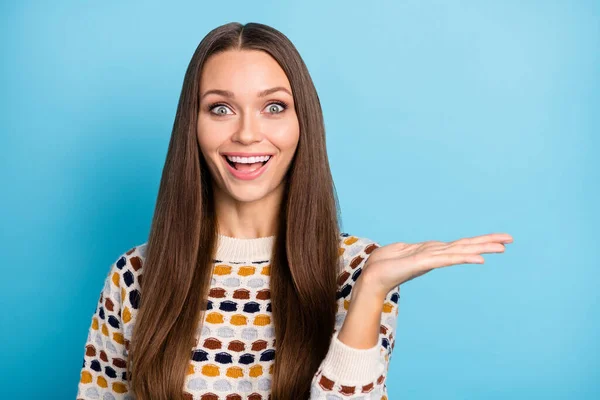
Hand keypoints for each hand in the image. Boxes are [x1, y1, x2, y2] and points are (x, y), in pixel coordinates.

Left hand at [361, 232, 513, 297]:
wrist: (371, 276)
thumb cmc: (383, 263)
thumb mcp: (401, 249)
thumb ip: (415, 247)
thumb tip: (425, 246)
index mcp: (432, 251)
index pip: (459, 244)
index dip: (478, 241)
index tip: (497, 239)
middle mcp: (435, 255)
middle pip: (465, 246)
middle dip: (487, 242)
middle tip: (510, 239)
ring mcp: (431, 259)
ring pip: (461, 251)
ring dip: (481, 247)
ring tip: (501, 246)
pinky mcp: (424, 263)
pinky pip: (447, 259)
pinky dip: (463, 258)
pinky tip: (479, 258)